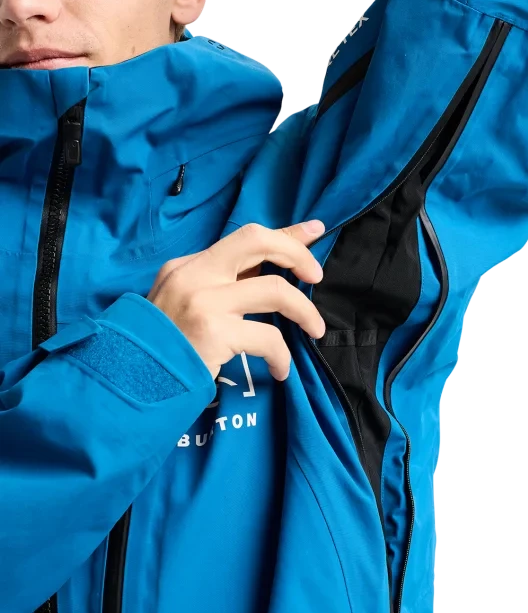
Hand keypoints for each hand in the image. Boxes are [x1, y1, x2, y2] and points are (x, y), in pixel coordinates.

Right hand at [147, 220, 326, 380]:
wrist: (126, 382)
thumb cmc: (159, 348)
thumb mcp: (183, 305)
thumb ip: (219, 288)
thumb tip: (270, 274)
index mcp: (187, 266)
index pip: (245, 239)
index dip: (284, 235)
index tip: (314, 231)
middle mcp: (194, 275)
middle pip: (257, 241)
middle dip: (296, 253)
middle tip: (316, 275)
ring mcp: (203, 302)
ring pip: (275, 289)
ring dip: (304, 310)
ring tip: (315, 329)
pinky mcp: (213, 332)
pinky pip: (268, 337)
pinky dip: (282, 355)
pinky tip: (279, 369)